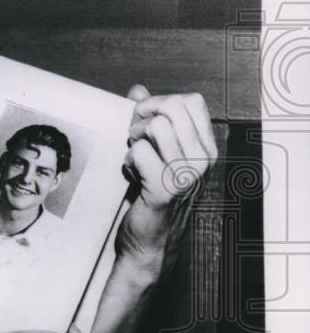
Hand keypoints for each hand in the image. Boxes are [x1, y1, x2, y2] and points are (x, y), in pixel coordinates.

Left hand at [117, 85, 217, 278]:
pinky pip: (138, 152)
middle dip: (143, 115)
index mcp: (205, 147)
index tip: (145, 121)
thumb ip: (149, 118)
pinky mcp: (164, 188)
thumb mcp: (156, 151)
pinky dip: (127, 161)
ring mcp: (187, 174)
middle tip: (134, 137)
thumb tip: (138, 89)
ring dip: (134, 139)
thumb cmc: (151, 193)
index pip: (190, 100)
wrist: (150, 242)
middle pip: (172, 106)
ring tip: (135, 159)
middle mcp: (203, 159)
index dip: (160, 102)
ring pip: (154, 127)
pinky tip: (133, 177)